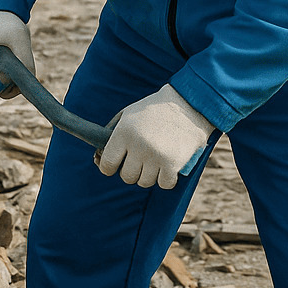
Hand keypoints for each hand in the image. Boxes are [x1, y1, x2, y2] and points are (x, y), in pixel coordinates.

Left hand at [96, 84, 214, 188]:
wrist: (187, 103)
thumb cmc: (154, 110)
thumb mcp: (128, 114)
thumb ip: (113, 133)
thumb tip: (99, 157)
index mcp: (123, 133)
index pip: (107, 163)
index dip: (108, 168)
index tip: (113, 167)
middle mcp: (138, 146)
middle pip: (127, 176)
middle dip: (131, 171)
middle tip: (139, 161)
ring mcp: (155, 156)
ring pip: (145, 182)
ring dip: (149, 175)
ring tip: (155, 161)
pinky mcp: (173, 164)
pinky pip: (164, 184)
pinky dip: (166, 179)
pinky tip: (168, 168)